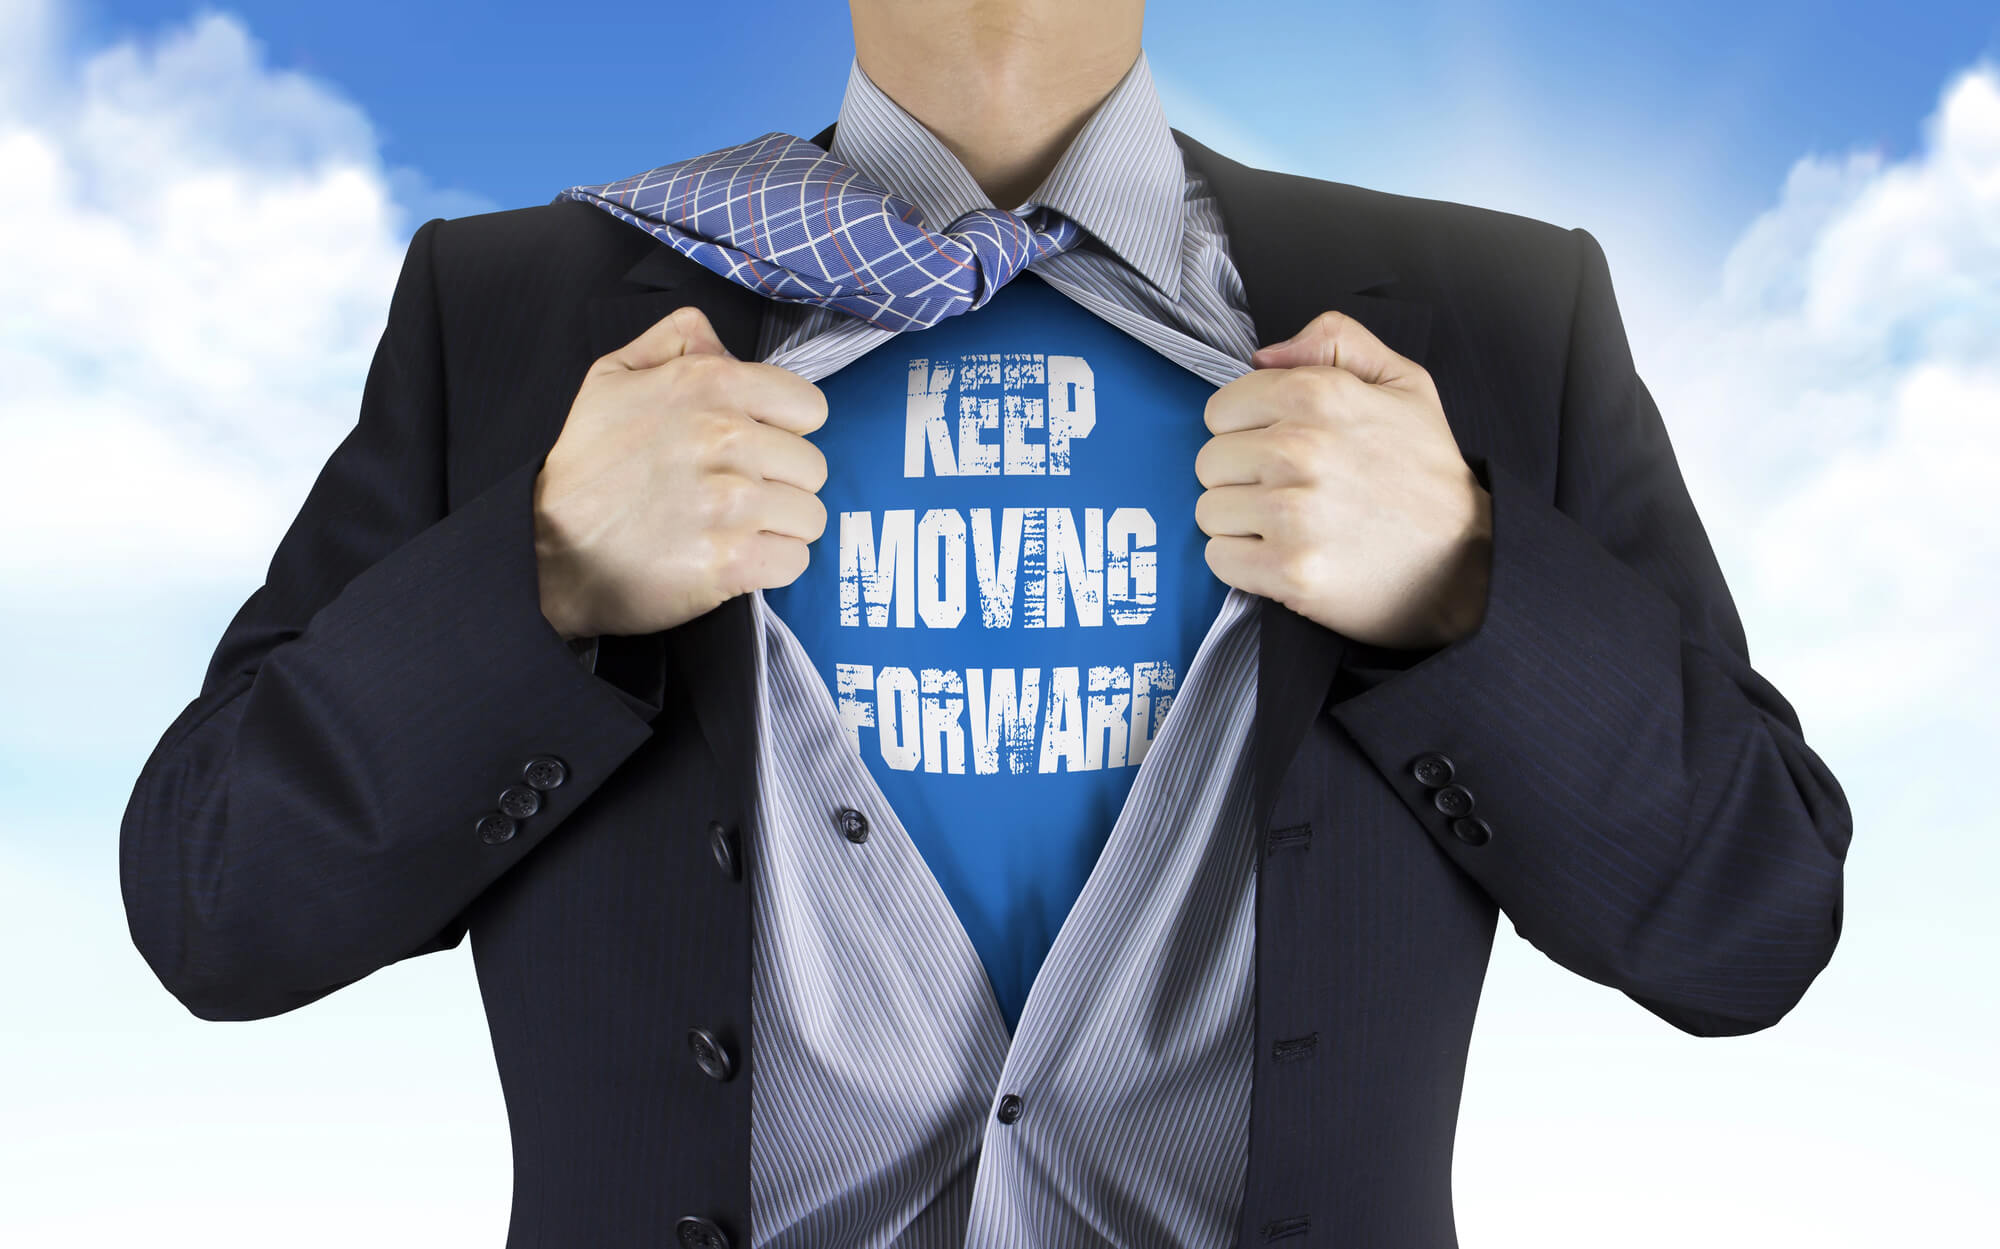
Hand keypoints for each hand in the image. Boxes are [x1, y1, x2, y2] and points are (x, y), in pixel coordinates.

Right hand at [533, 305, 829, 638]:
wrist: (550, 550)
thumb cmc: (586, 466)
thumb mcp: (612, 377)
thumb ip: (675, 342)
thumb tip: (716, 337)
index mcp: (711, 385)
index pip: (808, 407)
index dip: (785, 431)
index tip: (756, 448)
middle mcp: (728, 438)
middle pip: (813, 466)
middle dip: (782, 483)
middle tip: (737, 495)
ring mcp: (733, 502)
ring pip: (810, 516)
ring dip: (780, 527)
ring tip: (734, 528)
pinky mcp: (732, 559)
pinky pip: (795, 560)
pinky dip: (772, 566)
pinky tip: (735, 559)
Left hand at [1195, 310, 1492, 650]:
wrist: (1464, 562)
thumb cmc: (1427, 474)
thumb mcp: (1404, 383)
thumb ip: (1337, 340)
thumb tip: (1263, 354)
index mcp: (1318, 394)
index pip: (1221, 409)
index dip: (1246, 431)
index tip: (1278, 449)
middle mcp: (1299, 449)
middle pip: (1209, 462)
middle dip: (1240, 478)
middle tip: (1288, 491)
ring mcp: (1292, 513)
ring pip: (1208, 511)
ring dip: (1240, 523)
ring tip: (1289, 526)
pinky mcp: (1290, 570)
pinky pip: (1219, 559)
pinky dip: (1243, 564)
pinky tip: (1284, 556)